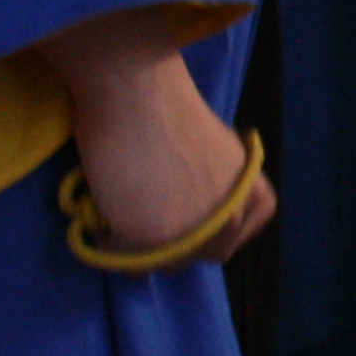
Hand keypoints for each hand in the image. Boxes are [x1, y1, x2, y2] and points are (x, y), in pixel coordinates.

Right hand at [67, 51, 276, 267]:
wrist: (139, 91)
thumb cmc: (172, 109)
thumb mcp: (219, 155)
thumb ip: (216, 189)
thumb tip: (192, 213)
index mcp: (253, 199)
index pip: (228, 241)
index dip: (200, 235)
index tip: (178, 220)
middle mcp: (229, 224)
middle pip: (195, 257)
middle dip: (170, 241)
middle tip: (142, 215)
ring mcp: (190, 236)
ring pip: (160, 264)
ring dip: (139, 246)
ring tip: (121, 211)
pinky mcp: (148, 240)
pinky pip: (121, 258)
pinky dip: (107, 240)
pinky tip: (102, 211)